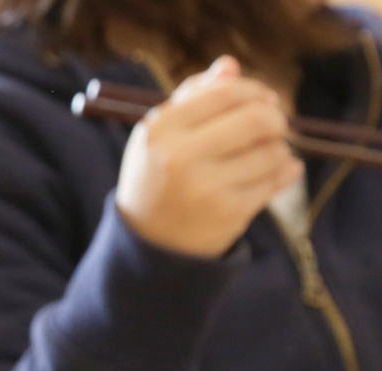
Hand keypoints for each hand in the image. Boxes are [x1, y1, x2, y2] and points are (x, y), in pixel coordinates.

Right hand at [115, 56, 300, 258]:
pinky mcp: (226, 214)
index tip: (265, 100)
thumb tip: (230, 66)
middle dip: (276, 120)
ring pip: (272, 152)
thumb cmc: (157, 179)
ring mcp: (204, 188)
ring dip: (278, 151)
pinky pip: (274, 182)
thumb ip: (192, 97)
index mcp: (159, 131)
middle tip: (275, 128)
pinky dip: (282, 174)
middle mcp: (178, 158)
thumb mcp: (161, 136)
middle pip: (258, 119)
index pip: (226, 92)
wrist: (147, 244)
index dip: (255, 90)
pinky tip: (275, 175)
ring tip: (266, 157)